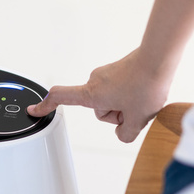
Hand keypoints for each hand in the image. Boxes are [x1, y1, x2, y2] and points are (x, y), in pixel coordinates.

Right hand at [27, 48, 171, 142]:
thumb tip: (122, 133)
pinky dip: (132, 94)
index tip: (34, 110)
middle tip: (135, 109)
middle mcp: (94, 82)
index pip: (61, 99)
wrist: (159, 58)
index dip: (46, 106)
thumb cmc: (146, 84)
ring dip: (126, 104)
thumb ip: (126, 135)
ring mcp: (106, 75)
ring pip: (111, 100)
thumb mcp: (138, 120)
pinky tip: (145, 90)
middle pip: (100, 109)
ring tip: (143, 97)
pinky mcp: (117, 70)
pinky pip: (120, 90)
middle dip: (118, 114)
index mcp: (92, 94)